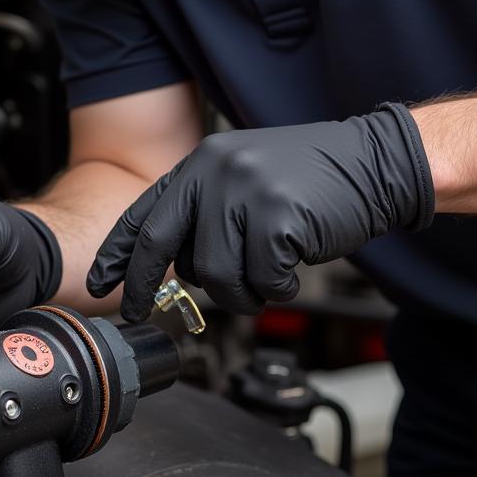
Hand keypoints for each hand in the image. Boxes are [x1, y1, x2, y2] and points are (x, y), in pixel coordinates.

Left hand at [87, 103, 432, 320]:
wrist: (374, 162)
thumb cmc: (311, 180)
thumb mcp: (244, 179)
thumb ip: (205, 213)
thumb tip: (171, 266)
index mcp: (202, 163)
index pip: (145, 213)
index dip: (119, 254)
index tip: (102, 283)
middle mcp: (216, 172)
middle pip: (163, 246)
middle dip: (148, 288)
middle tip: (146, 314)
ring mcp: (246, 192)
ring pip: (215, 276)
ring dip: (242, 291)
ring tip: (267, 274)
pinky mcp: (277, 218)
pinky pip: (261, 281)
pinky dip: (278, 287)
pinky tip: (295, 265)